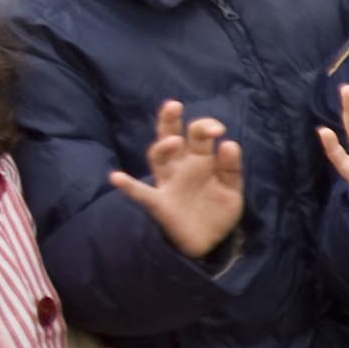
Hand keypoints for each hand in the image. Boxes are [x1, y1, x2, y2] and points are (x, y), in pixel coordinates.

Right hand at [110, 100, 245, 258]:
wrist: (211, 242)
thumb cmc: (218, 209)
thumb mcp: (232, 188)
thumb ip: (231, 168)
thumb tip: (229, 143)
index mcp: (199, 159)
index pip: (198, 135)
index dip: (206, 127)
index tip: (219, 130)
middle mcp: (180, 167)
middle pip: (170, 137)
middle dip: (170, 120)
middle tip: (174, 105)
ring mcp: (167, 183)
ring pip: (157, 158)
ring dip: (162, 147)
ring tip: (173, 141)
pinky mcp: (159, 203)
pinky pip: (140, 193)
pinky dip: (128, 186)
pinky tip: (116, 177)